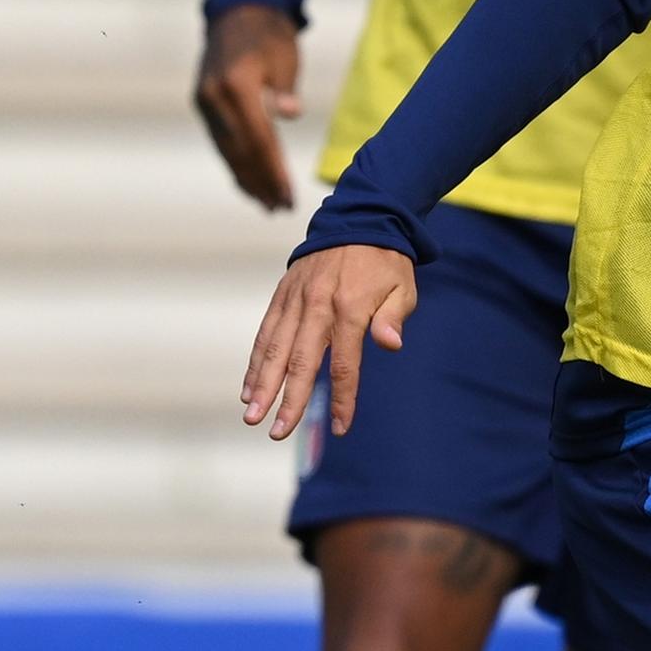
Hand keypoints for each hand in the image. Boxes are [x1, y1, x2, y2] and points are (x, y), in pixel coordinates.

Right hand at [196, 4, 304, 210]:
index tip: (288, 197)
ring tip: (266, 204)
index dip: (273, 171)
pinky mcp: (204, 103)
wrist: (238, 10)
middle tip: (280, 209)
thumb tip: (289, 115)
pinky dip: (234, 163)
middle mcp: (214, 97)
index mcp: (236, 85)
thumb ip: (284, 88)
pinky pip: (220, 140)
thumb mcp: (285, 57)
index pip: (258, 139)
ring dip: (246, 179)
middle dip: (260, 182)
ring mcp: (205, 101)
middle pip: (240, 151)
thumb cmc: (270, 34)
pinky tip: (247, 183)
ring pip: (226, 149)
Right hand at [241, 244, 417, 439]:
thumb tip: (390, 344)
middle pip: (299, 361)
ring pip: (274, 348)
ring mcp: (296, 300)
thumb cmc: (385, 261)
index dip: (342, 397)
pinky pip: (265, 331)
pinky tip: (248, 386)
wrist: (359, 219)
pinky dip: (255, 360)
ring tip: (252, 413)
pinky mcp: (282, 295)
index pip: (344, 363)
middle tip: (276, 431)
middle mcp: (317, 306)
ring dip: (262, 383)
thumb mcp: (402, 287)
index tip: (340, 427)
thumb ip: (393, 317)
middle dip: (287, 399)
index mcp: (350, 308)